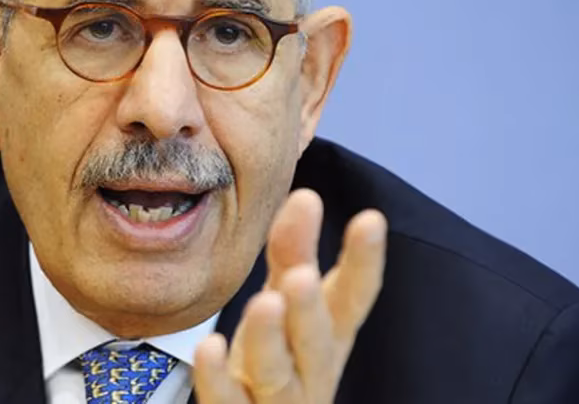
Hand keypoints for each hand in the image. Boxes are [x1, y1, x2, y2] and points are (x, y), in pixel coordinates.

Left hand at [193, 189, 386, 402]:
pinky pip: (228, 402)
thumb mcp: (286, 304)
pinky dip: (218, 378)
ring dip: (270, 340)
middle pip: (315, 341)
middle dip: (309, 308)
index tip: (370, 219)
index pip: (352, 298)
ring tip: (263, 304)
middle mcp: (310, 371)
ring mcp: (278, 402)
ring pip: (277, 374)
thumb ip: (293, 254)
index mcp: (328, 337)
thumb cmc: (274, 359)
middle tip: (299, 275)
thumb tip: (306, 195)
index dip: (364, 262)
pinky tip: (208, 347)